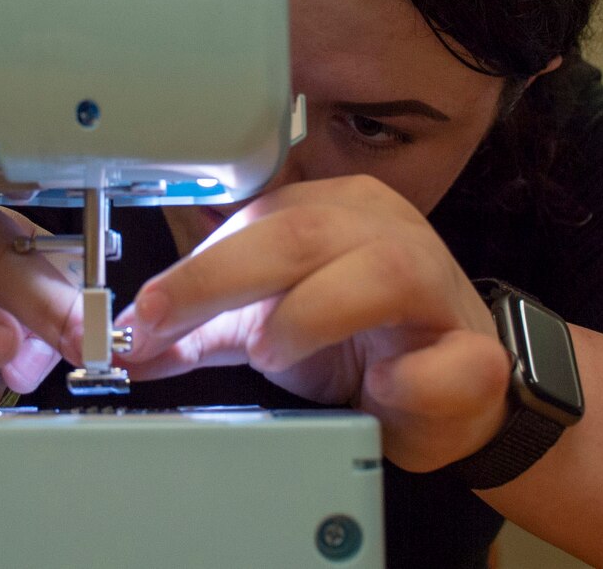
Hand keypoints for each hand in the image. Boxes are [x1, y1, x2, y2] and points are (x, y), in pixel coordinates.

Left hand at [116, 175, 511, 471]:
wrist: (446, 393)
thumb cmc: (356, 341)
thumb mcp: (264, 325)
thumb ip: (198, 332)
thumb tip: (126, 342)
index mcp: (334, 210)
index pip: (254, 219)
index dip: (191, 268)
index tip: (140, 316)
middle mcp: (386, 229)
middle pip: (302, 231)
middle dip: (219, 278)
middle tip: (165, 325)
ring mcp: (438, 284)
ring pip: (379, 273)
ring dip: (308, 316)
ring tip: (271, 351)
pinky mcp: (475, 352)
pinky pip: (444, 362)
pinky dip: (405, 382)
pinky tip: (378, 389)